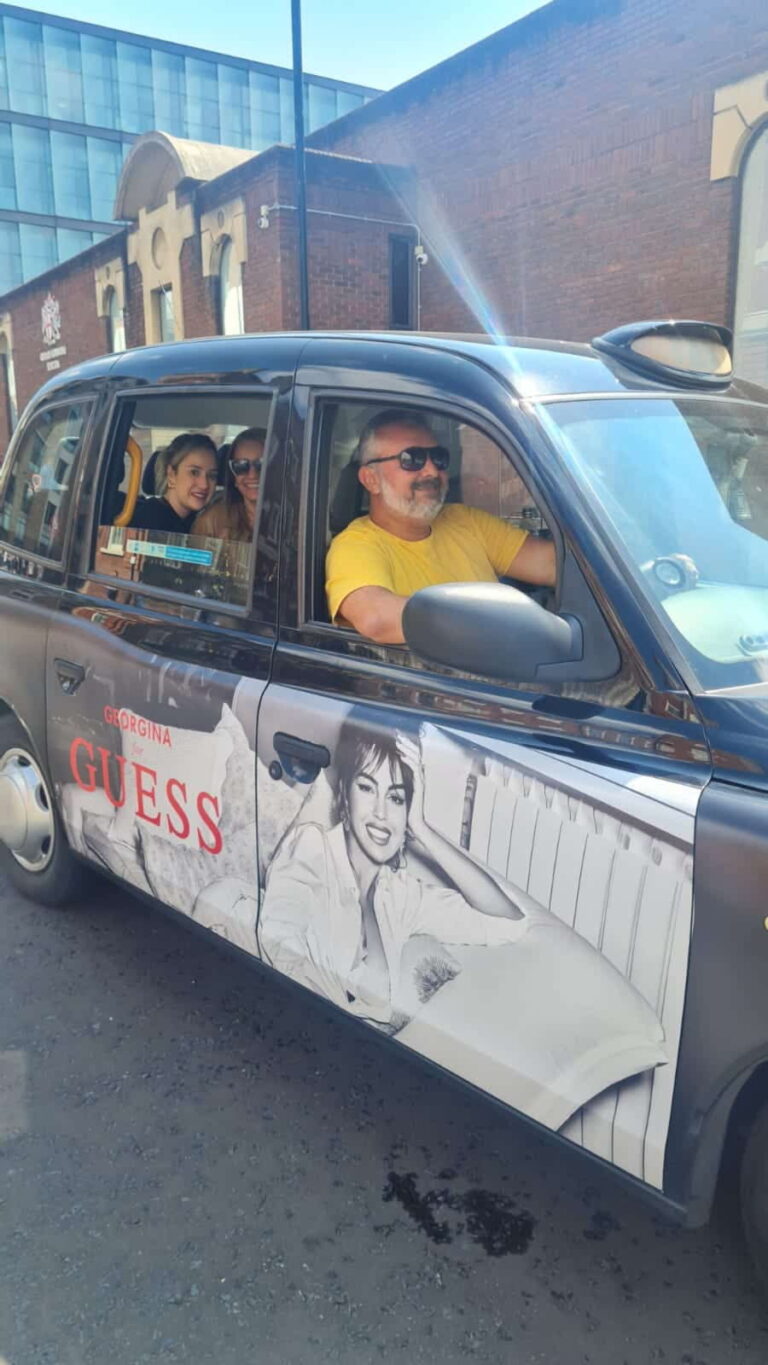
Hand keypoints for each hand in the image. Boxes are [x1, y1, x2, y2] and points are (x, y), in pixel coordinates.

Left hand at [395, 729, 428, 846]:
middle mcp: (418, 776)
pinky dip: (409, 760)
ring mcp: (420, 781)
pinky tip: (401, 754)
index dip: (403, 745)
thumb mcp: (397, 794)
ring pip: (415, 758)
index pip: (409, 755)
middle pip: (414, 753)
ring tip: (398, 740)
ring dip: (406, 748)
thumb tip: (380, 779)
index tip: (393, 737)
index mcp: (413, 776)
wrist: (415, 826)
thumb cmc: (404, 811)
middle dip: (405, 742)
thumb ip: (393, 785)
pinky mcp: (419, 786)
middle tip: (396, 733)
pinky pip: (415, 769)